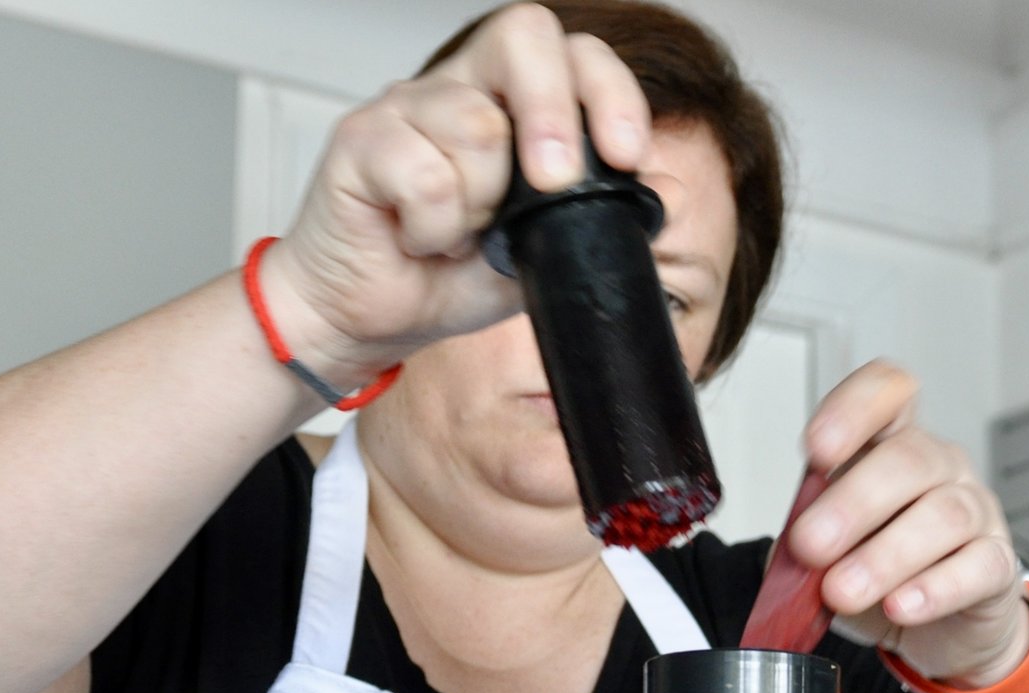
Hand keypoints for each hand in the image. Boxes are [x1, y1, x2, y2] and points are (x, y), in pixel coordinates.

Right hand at [254, 4, 652, 385]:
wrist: (370, 319)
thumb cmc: (447, 277)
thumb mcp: (546, 253)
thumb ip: (601, 218)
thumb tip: (668, 188)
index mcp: (509, 104)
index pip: (572, 53)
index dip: (609, 91)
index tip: (627, 155)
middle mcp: (459, 89)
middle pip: (523, 37)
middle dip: (554, 113)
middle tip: (550, 185)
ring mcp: (406, 106)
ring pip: (476, 124)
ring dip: (480, 202)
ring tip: (455, 235)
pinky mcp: (360, 138)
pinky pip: (424, 173)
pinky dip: (433, 227)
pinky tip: (418, 240)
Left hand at [792, 362, 1028, 686]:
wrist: (935, 629)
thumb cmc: (878, 575)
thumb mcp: (829, 552)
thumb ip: (808, 543)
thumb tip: (788, 555)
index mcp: (891, 445)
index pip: (887, 393)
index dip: (854, 409)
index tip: (817, 450)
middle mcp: (940, 466)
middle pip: (909, 458)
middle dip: (853, 503)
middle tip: (811, 545)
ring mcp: (976, 512)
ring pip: (944, 515)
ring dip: (886, 556)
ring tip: (843, 591)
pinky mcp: (997, 565)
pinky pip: (977, 567)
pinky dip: (935, 590)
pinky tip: (900, 607)